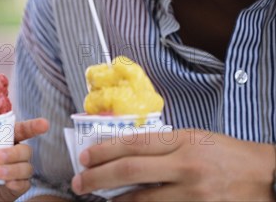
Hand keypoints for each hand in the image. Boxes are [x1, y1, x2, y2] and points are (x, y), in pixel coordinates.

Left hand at [0, 118, 49, 201]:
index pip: (22, 130)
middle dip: (13, 153)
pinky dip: (16, 182)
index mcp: (4, 140)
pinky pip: (24, 183)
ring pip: (26, 167)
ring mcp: (18, 170)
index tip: (44, 124)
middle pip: (26, 149)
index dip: (33, 126)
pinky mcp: (18, 186)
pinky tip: (7, 184)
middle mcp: (14, 153)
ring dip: (13, 169)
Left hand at [71, 129, 275, 200]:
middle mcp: (186, 166)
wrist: (270, 179)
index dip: (104, 150)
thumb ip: (163, 144)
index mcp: (183, 141)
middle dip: (98, 177)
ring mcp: (193, 194)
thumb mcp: (196, 139)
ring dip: (115, 201)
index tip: (84, 156)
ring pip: (142, 200)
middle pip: (130, 170)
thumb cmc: (229, 155)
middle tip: (79, 182)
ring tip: (98, 198)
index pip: (133, 143)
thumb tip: (124, 151)